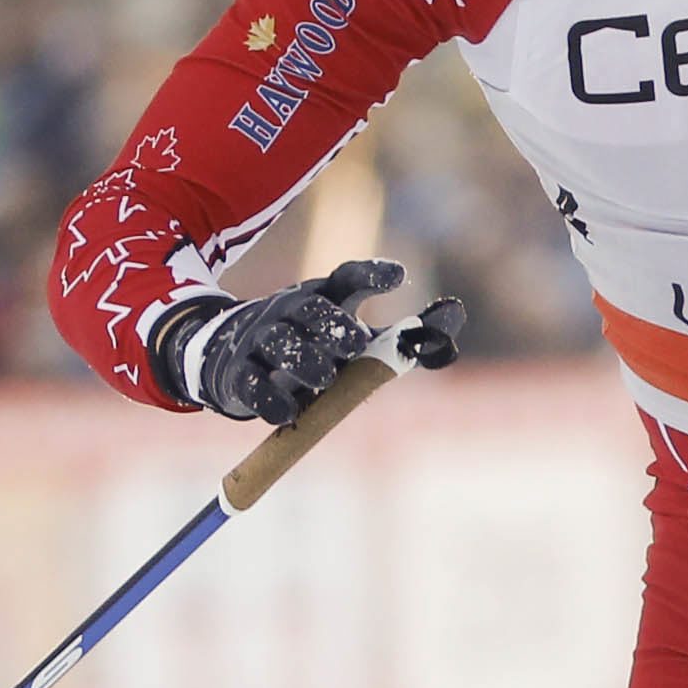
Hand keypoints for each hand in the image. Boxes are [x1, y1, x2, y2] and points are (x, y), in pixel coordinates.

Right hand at [177, 258, 406, 424]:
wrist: (232, 359)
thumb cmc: (313, 349)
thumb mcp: (359, 341)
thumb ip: (408, 336)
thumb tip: (456, 312)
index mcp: (324, 297)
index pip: (348, 277)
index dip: (372, 274)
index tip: (399, 276)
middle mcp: (290, 311)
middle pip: (311, 310)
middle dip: (333, 325)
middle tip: (354, 347)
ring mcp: (260, 339)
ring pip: (279, 344)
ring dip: (304, 361)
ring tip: (325, 380)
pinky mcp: (238, 374)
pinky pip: (252, 385)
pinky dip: (272, 400)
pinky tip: (291, 412)